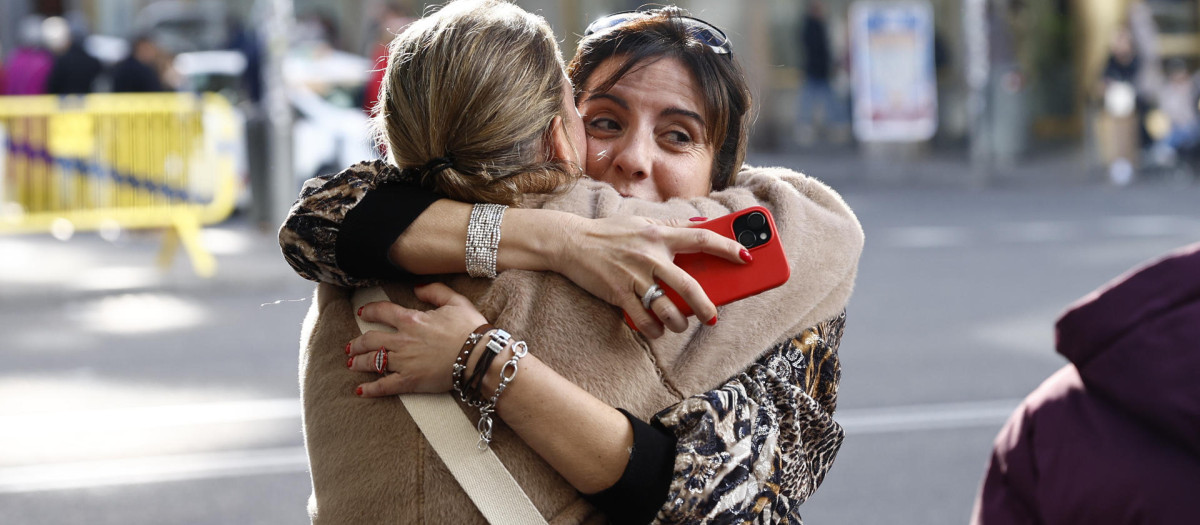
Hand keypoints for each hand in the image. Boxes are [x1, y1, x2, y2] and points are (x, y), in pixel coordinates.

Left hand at [346, 283, 486, 396]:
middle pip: (370, 339)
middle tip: (350, 346)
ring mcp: (404, 362)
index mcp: (412, 320)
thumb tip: (417, 287)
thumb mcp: (456, 301)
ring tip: (351, 364)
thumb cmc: (471, 329)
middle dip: (357, 343)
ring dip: (358, 362)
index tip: (362, 313)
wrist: (479, 355)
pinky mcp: (410, 381)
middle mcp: (403, 340)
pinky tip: (361, 390)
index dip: (370, 312)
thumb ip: (435, 291)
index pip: (383, 312)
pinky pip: (385, 385)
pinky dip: (371, 389)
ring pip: (373, 361)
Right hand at [546, 215, 746, 337]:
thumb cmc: (610, 233)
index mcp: (659, 235)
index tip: (746, 257)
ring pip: (668, 309)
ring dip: (678, 322)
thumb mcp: (642, 221)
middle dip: (706, 306)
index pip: (701, 239)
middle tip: (712, 317)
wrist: (571, 242)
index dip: (727, 248)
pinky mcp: (618, 293)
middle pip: (689, 286)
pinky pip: (643, 319)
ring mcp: (634, 276)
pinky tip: (656, 329)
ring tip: (680, 324)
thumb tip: (702, 226)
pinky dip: (653, 329)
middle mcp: (650, 255)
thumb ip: (672, 225)